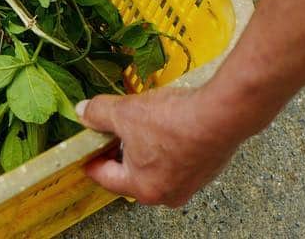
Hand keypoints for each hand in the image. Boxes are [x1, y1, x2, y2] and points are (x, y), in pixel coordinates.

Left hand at [76, 85, 240, 206]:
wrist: (220, 114)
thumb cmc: (175, 121)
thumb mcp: (126, 112)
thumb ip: (100, 113)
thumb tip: (84, 111)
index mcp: (142, 187)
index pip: (106, 177)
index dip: (92, 159)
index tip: (87, 151)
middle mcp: (167, 193)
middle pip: (133, 173)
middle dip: (123, 150)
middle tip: (116, 129)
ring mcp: (190, 182)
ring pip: (158, 164)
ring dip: (149, 145)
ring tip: (146, 120)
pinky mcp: (208, 167)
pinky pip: (181, 157)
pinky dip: (172, 143)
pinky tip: (172, 121)